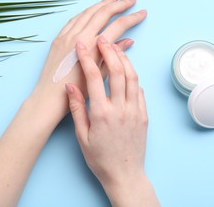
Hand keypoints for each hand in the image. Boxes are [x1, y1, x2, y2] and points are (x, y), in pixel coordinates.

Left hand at [30, 0, 146, 120]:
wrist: (50, 97)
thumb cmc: (77, 91)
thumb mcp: (100, 74)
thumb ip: (113, 55)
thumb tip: (128, 41)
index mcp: (93, 47)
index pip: (118, 26)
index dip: (132, 18)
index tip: (142, 13)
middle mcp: (80, 36)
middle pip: (103, 13)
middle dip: (119, 4)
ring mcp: (67, 35)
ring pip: (88, 12)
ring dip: (102, 3)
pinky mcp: (58, 38)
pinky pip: (74, 19)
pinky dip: (86, 12)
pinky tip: (91, 10)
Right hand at [65, 37, 159, 205]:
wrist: (124, 175)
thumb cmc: (100, 158)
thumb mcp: (82, 136)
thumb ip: (77, 108)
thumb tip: (70, 85)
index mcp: (101, 113)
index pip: (93, 78)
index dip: (87, 58)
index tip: (82, 45)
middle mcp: (120, 108)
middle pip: (117, 71)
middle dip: (109, 50)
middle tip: (102, 38)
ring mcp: (135, 111)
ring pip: (132, 76)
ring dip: (124, 59)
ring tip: (115, 47)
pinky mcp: (144, 115)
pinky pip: (139, 90)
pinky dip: (133, 76)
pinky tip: (126, 70)